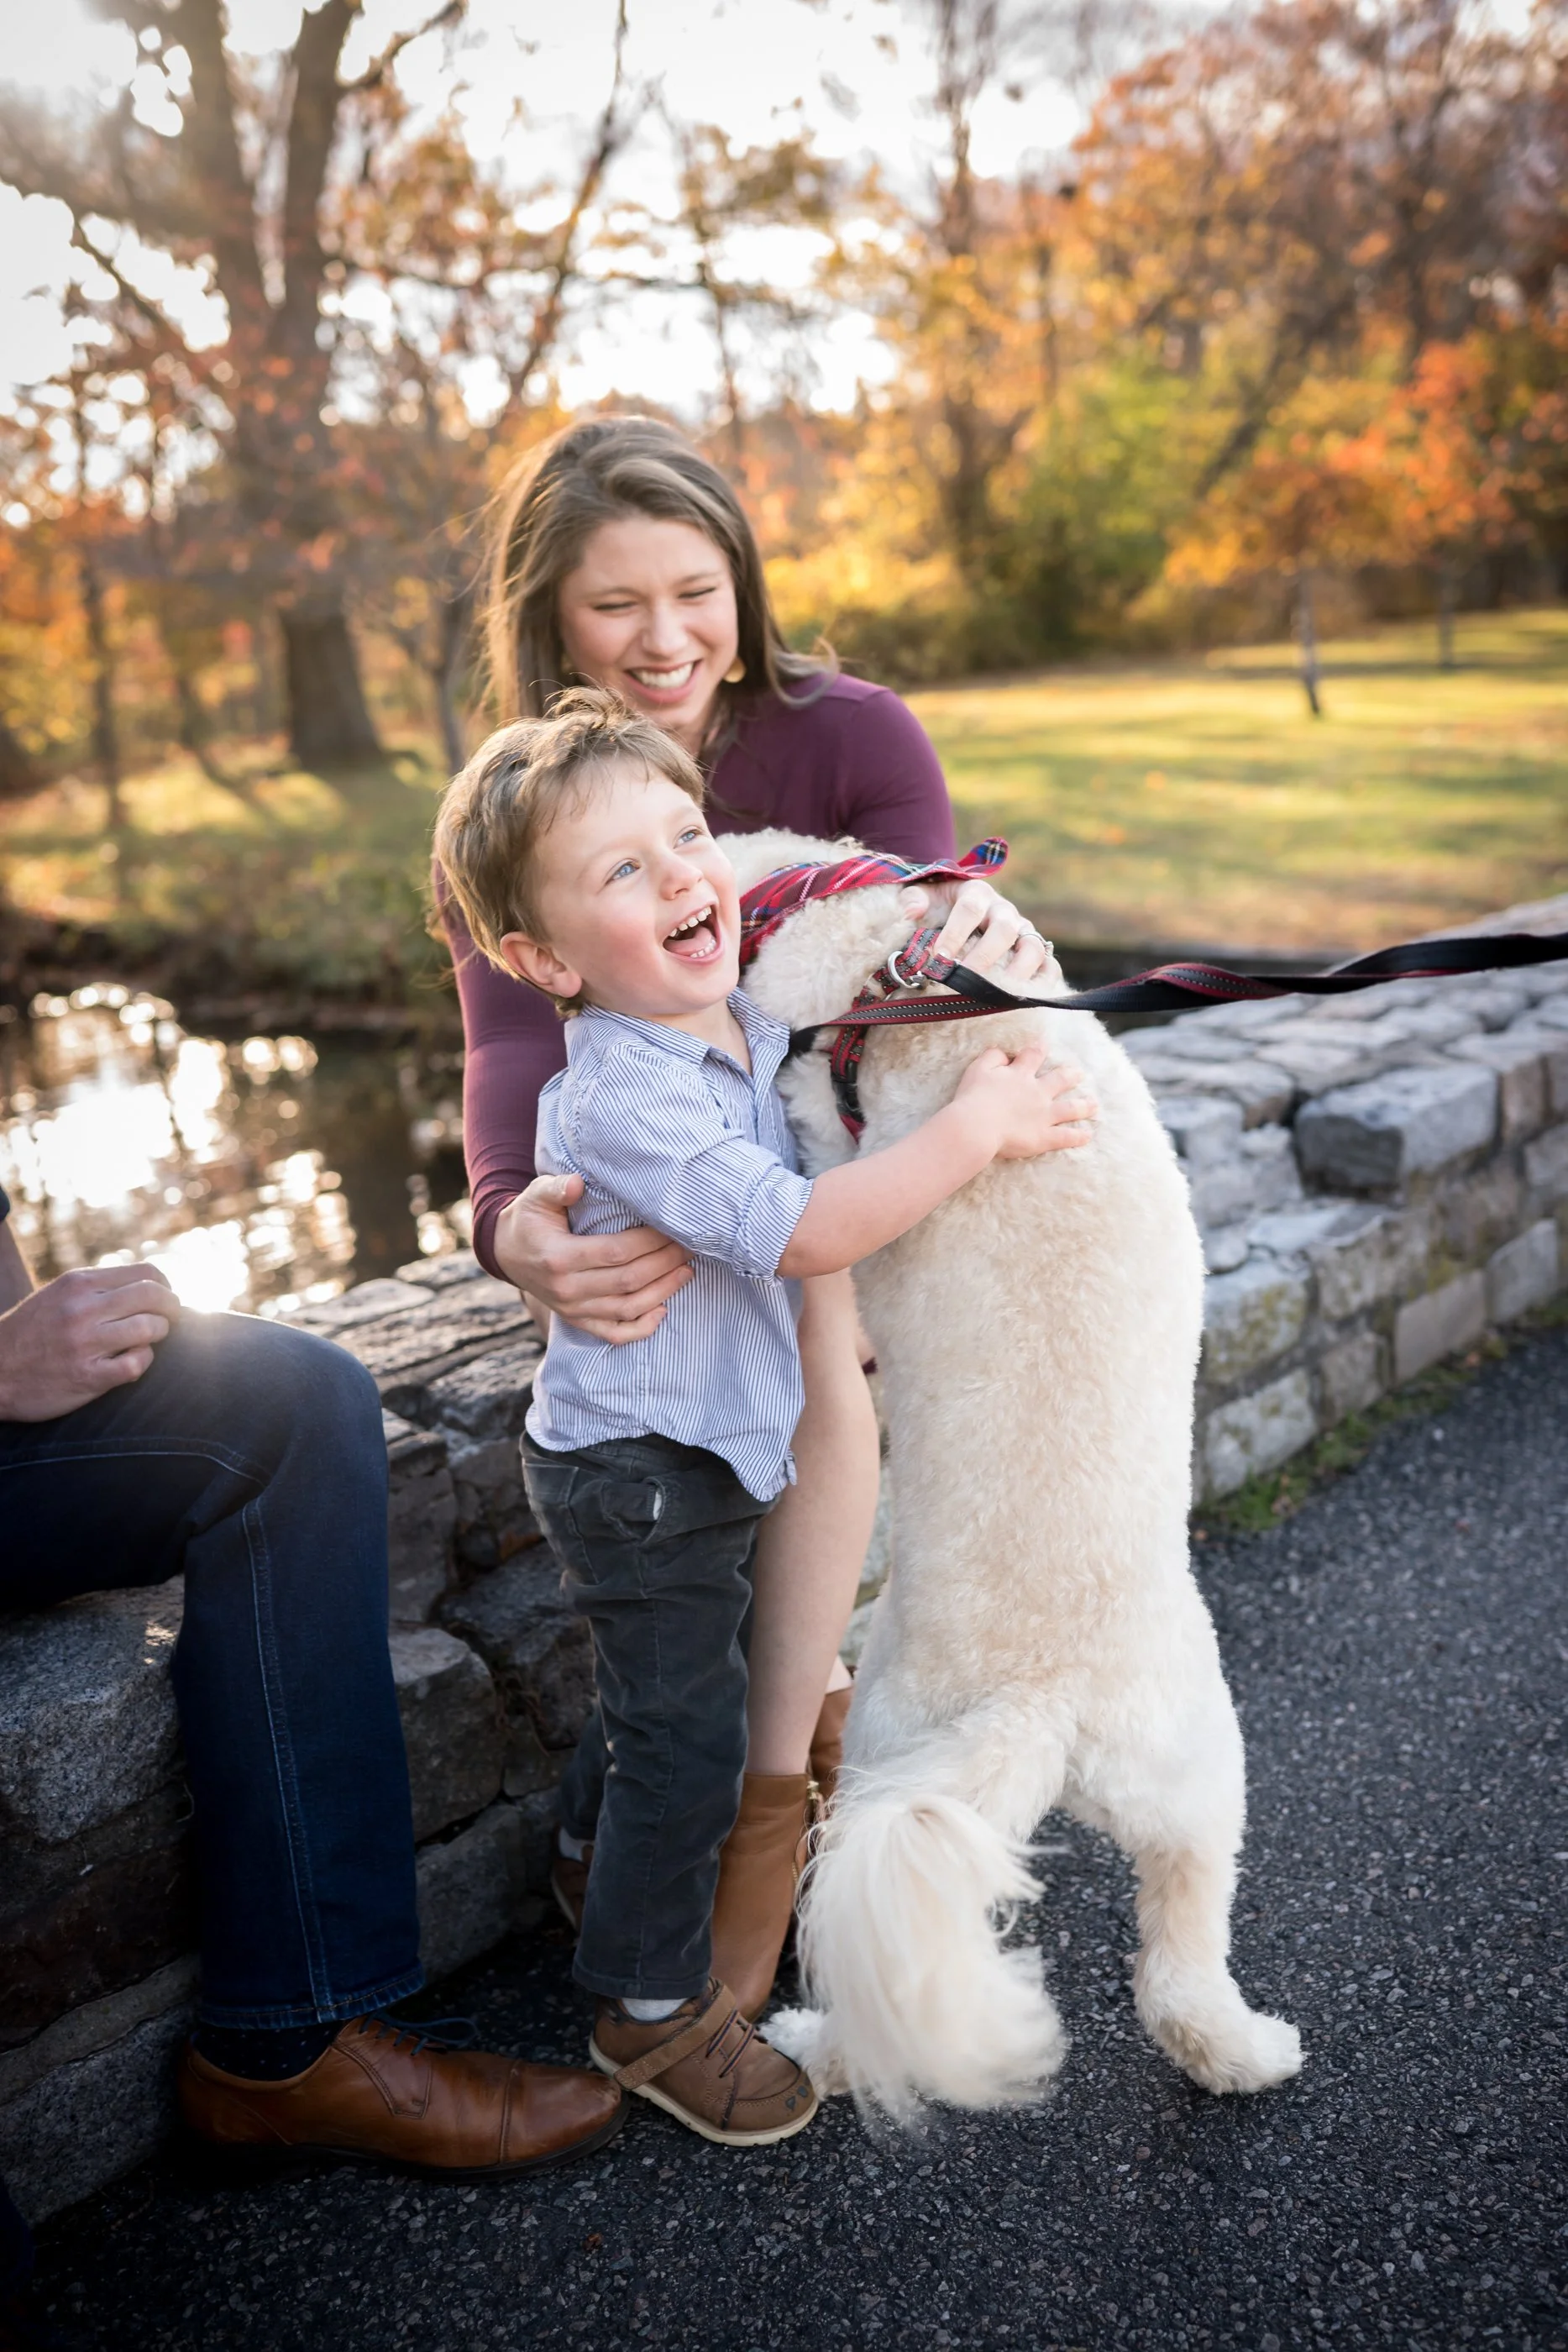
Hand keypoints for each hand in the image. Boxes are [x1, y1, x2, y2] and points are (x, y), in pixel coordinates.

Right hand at [0, 1264, 179, 1422]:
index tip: (166, 1299)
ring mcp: (84, 1343)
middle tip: (171, 1320)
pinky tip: (132, 1362)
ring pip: (151, 1329)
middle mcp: (82, 1309)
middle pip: (155, 1297)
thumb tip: (149, 1284)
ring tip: (148, 1341)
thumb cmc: (31, 1332)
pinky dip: (143, 1362)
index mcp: (79, 1283)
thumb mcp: (59, 1295)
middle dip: (173, 1309)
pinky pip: (136, 1364)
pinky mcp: (86, 1376)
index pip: (147, 1273)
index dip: (166, 1287)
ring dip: (159, 1335)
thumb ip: (98, 1288)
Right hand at [492, 1174, 692, 1343]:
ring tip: (686, 1271)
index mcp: (558, 1258)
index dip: (649, 1241)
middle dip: (664, 1263)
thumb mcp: (535, 1196)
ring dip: (663, 1291)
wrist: (506, 1252)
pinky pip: (613, 1333)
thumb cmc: (529, 1218)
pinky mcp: (578, 1320)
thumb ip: (557, 1188)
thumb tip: (579, 1184)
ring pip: (627, 1308)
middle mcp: (566, 1290)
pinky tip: (663, 1311)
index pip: (615, 1252)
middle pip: (628, 1281)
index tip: (672, 1227)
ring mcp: (573, 1309)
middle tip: (690, 1246)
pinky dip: (641, 1328)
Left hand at [899, 878, 1055, 987]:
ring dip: (1017, 972)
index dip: (955, 934)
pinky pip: (1049, 966)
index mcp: (976, 893)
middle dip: (984, 957)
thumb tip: (911, 910)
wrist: (962, 912)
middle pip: (1004, 929)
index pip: (969, 909)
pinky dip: (1044, 982)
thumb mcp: (924, 896)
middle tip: (964, 982)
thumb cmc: (941, 908)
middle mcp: (1003, 910)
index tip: (939, 961)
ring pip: (1032, 948)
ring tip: (996, 995)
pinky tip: (1025, 999)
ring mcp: (1023, 931)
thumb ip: (914, 899)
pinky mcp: (1036, 952)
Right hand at [954, 1046, 1097, 1161]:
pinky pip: (1065, 1137)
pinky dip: (1078, 1136)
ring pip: (1070, 1108)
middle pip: (1060, 1079)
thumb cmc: (973, 1097)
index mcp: (1020, 1075)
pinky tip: (1087, 1135)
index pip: (1034, 1055)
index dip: (1040, 1048)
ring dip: (1084, 1106)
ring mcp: (1044, 1115)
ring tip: (1094, 1104)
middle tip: (1080, 1073)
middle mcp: (1037, 1092)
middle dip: (1071, 1075)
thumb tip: (1005, 1055)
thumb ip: (993, 1057)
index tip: (1045, 1044)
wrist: (977, 1126)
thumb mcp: (978, 1069)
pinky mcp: (1044, 1137)